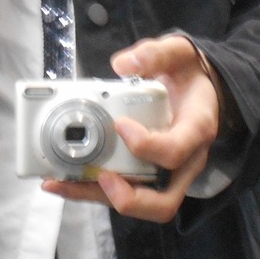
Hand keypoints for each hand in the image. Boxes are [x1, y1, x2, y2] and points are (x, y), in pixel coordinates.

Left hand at [42, 35, 220, 222]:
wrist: (199, 90)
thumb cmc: (188, 74)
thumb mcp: (179, 53)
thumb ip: (156, 54)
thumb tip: (123, 64)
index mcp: (196, 130)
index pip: (175, 151)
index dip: (146, 146)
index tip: (120, 125)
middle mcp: (185, 161)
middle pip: (163, 202)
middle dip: (126, 197)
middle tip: (98, 177)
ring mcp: (168, 175)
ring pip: (139, 205)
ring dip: (97, 198)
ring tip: (60, 183)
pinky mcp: (149, 178)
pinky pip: (123, 193)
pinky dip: (91, 191)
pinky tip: (62, 179)